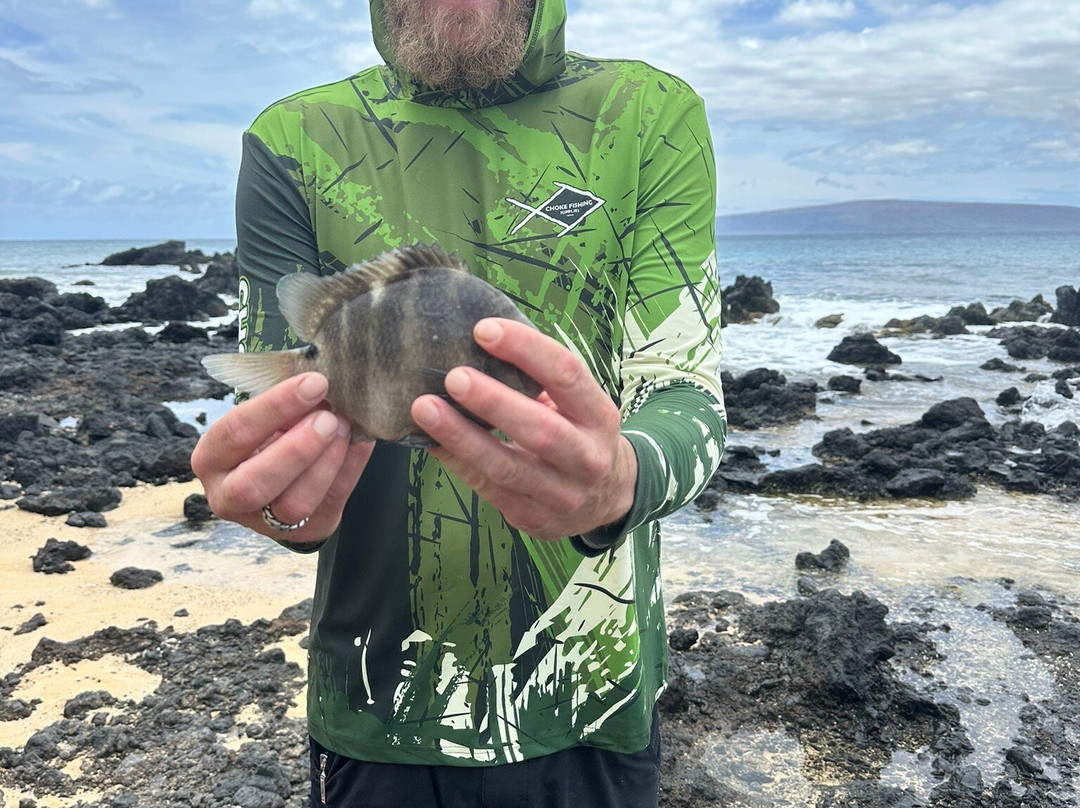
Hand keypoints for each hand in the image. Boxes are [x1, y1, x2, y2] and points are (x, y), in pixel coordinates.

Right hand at [190, 372, 372, 542]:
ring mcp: (265, 521)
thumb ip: (286, 405)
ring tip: (344, 427)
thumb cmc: (271, 433)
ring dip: (326, 463)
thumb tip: (320, 382)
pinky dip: (349, 469)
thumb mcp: (267, 416)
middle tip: (329, 418)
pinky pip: (330, 503)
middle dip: (296, 449)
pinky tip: (359, 442)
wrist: (285, 475)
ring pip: (294, 504)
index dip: (275, 407)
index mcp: (212, 458)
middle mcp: (228, 495)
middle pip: (254, 483)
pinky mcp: (303, 530)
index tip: (313, 383)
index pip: (234, 432)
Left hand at [410, 319, 636, 540]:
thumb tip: (479, 339)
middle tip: (453, 377)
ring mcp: (562, 494)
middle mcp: (588, 457)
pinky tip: (430, 441)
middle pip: (541, 430)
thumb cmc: (577, 434)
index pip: (567, 375)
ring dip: (463, 437)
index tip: (483, 330)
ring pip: (508, 468)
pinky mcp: (533, 518)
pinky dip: (456, 462)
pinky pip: (488, 489)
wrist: (603, 501)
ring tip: (425, 409)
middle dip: (494, 402)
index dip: (526, 350)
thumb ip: (540, 379)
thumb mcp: (576, 405)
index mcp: (599, 416)